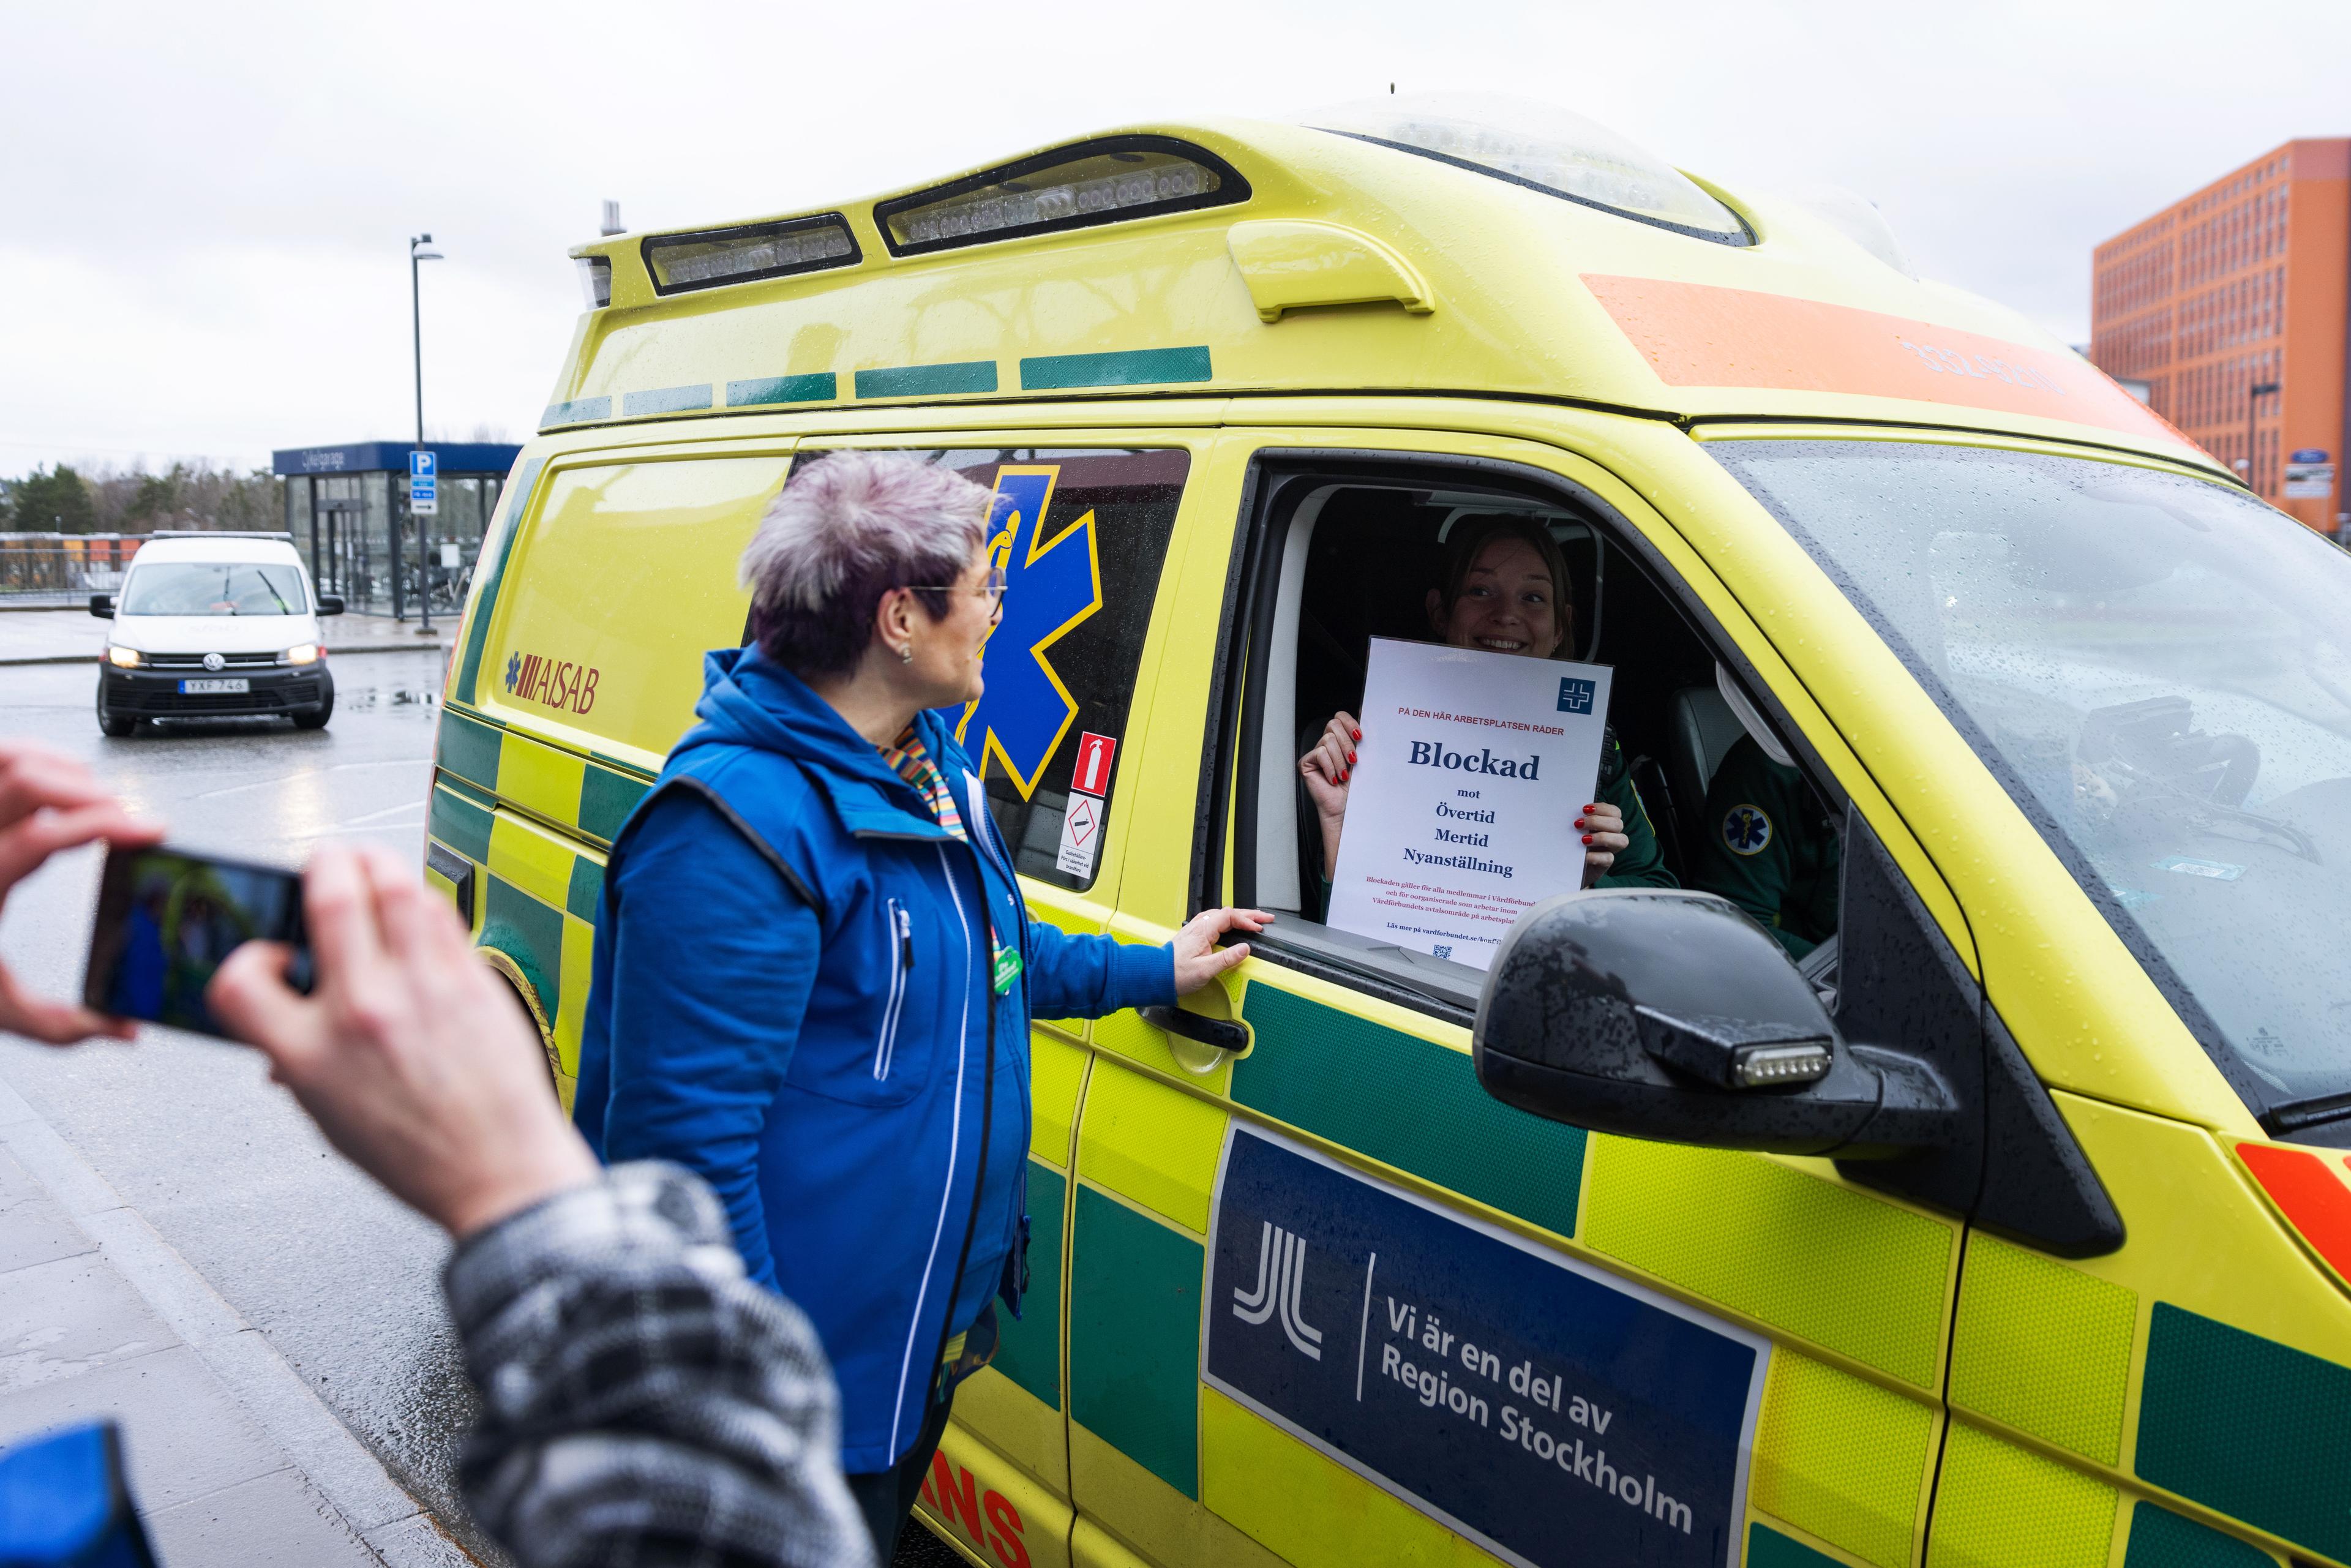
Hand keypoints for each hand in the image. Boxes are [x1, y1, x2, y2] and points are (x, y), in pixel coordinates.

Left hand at [0, 741, 161, 1044]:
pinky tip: (58, 784)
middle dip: (94, 792)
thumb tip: (120, 1027)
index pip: (45, 835)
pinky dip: (34, 760)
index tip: (149, 830)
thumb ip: (59, 1025)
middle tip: (131, 817)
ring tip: (98, 797)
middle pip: (30, 780)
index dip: (106, 825)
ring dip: (63, 769)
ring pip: (10, 756)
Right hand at [208, 844, 598, 1238]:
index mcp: (311, 1055)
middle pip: (331, 894)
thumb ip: (299, 1054)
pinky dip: (420, 897)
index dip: (245, 958)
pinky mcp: (473, 981)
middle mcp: (365, 1011)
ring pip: (396, 884)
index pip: (241, 979)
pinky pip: (442, 914)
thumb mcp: (326, 1113)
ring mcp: (423, 990)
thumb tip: (289, 1013)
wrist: (498, 1172)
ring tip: (368, 865)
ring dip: (376, 861)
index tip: (268, 957)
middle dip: (322, 862)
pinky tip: (415, 908)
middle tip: (324, 865)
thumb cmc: (418, 1154)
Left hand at [1171, 907, 1274, 994]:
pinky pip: (1215, 920)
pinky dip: (1228, 920)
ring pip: (1222, 915)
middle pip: (1229, 912)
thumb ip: (1227, 958)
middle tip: (1265, 919)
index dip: (1247, 921)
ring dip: (1239, 916)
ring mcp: (1196, 928)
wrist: (1156, 974)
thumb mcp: (1205, 969)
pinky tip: (1231, 924)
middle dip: (1249, 915)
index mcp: (1203, 929)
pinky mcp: (1194, 934)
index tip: (1259, 929)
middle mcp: (1199, 925)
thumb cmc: (1175, 973)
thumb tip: (1245, 949)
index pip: (1231, 916)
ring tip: (1253, 920)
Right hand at [1298, 711, 1358, 878]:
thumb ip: (1361, 740)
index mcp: (1341, 740)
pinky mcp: (1306, 763)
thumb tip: (1368, 718)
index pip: (1340, 717)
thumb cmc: (1357, 788)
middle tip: (1353, 761)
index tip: (1360, 736)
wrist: (1347, 809)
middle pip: (1333, 724)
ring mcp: (1316, 753)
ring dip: (1340, 759)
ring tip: (1343, 775)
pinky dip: (1330, 767)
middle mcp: (1328, 744)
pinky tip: (1333, 779)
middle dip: (1347, 743)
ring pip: (1328, 740)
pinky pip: (1320, 753)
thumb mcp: (1364, 758)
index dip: (1349, 722)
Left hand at [1577, 801, 1628, 887]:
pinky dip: (1596, 856)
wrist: (1565, 866)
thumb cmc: (1569, 843)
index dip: (1602, 808)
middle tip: (1578, 824)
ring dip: (1602, 837)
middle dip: (1598, 821)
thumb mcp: (1572, 830)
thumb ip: (1577, 821)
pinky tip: (1584, 856)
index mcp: (1606, 824)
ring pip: (1622, 841)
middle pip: (1618, 824)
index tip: (1584, 809)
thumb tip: (1572, 812)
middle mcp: (1611, 836)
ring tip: (1583, 840)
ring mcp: (1609, 851)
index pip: (1614, 812)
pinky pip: (1609, 859)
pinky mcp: (1604, 865)